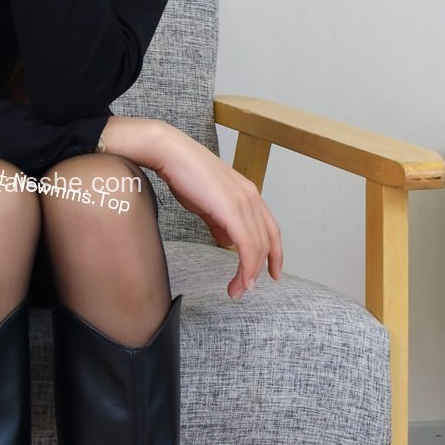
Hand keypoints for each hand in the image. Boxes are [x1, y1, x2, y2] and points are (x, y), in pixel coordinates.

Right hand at [153, 125, 283, 298]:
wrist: (170, 154)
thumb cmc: (184, 175)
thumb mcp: (207, 203)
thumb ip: (220, 222)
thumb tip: (227, 241)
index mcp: (248, 194)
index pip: (270, 229)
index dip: (274, 253)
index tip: (271, 273)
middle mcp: (252, 197)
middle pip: (267, 241)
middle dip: (259, 269)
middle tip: (245, 289)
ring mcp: (244, 202)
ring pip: (258, 246)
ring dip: (249, 273)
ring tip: (238, 290)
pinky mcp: (232, 208)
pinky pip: (246, 244)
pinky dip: (246, 265)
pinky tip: (240, 279)